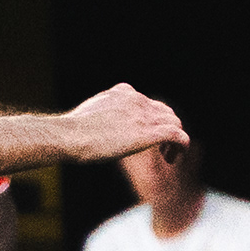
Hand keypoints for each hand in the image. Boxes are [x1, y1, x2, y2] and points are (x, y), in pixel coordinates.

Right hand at [59, 84, 186, 164]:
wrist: (69, 135)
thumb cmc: (70, 131)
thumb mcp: (85, 115)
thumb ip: (98, 115)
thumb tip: (91, 124)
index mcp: (123, 92)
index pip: (147, 102)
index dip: (150, 119)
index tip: (143, 135)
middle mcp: (137, 100)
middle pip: (165, 111)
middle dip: (166, 127)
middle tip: (160, 148)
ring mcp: (145, 116)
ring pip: (175, 122)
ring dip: (175, 139)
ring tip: (167, 156)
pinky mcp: (149, 133)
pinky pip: (177, 135)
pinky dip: (181, 145)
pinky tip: (173, 158)